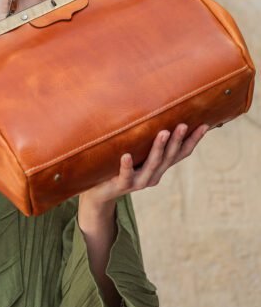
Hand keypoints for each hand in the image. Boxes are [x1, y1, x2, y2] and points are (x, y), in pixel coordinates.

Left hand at [80, 123, 209, 207]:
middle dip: (177, 140)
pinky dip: (127, 165)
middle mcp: (153, 175)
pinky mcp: (122, 185)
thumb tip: (156, 113)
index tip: (205, 125)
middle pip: (169, 157)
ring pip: (152, 164)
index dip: (193, 141)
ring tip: (163, 132)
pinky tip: (127, 155)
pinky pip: (126, 175)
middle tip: (183, 124)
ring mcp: (138, 182)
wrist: (100, 194)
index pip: (181, 153)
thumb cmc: (119, 168)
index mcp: (160, 168)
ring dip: (158, 148)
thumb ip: (147, 141)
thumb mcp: (138, 154)